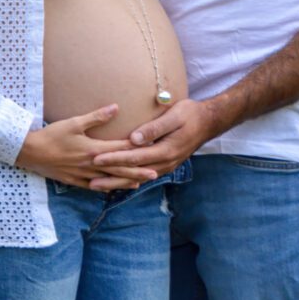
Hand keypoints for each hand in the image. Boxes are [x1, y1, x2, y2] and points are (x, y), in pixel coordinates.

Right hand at [16, 104, 158, 189]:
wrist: (29, 152)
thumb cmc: (51, 135)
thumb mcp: (74, 122)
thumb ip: (96, 117)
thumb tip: (116, 108)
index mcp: (93, 149)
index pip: (121, 149)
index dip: (137, 148)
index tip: (153, 148)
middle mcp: (91, 165)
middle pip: (119, 168)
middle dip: (138, 171)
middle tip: (156, 173)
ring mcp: (83, 175)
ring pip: (109, 180)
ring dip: (125, 181)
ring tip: (140, 183)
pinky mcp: (74, 181)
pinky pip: (94, 186)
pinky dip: (107, 187)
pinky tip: (114, 188)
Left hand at [90, 99, 215, 183]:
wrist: (209, 122)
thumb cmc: (190, 114)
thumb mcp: (174, 116)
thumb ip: (155, 127)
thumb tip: (134, 138)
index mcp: (165, 151)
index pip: (134, 157)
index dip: (114, 158)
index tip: (96, 158)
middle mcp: (165, 163)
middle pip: (133, 174)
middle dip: (111, 177)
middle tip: (90, 181)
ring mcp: (166, 166)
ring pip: (137, 178)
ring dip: (117, 182)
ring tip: (98, 185)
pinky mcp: (165, 165)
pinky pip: (143, 176)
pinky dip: (129, 180)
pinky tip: (118, 182)